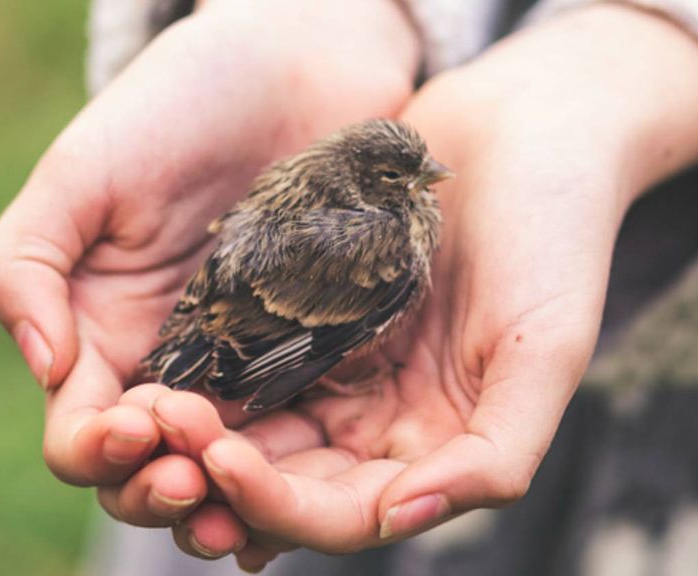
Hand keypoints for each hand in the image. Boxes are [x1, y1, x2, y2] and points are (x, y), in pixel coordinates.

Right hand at [0, 0, 418, 533]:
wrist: (296, 62)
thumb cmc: (182, 102)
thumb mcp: (84, 170)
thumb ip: (28, 262)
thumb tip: (44, 368)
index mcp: (103, 332)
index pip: (82, 429)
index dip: (97, 447)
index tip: (136, 425)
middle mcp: (173, 361)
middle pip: (151, 468)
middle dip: (161, 489)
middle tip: (196, 482)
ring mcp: (247, 363)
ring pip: (227, 469)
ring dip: (228, 502)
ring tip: (249, 514)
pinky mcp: (315, 350)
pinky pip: (301, 429)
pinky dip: (294, 470)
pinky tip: (308, 488)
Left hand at [158, 4, 697, 569]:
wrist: (525, 130)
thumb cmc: (553, 237)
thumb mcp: (548, 349)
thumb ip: (496, 453)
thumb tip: (399, 517)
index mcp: (437, 451)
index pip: (347, 514)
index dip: (281, 505)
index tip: (224, 460)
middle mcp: (380, 425)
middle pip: (285, 483)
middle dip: (221, 472)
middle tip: (160, 429)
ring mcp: (341, 371)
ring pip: (254, 428)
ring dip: (199, 431)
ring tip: (145, 404)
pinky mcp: (306, 316)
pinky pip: (245, 359)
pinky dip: (205, 371)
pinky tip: (163, 363)